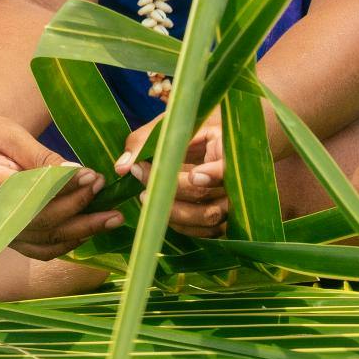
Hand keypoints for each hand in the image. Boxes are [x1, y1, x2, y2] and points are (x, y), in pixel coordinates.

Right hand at [0, 111, 121, 260]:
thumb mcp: (10, 134)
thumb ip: (41, 158)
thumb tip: (79, 175)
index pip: (30, 193)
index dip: (64, 189)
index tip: (92, 176)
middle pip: (40, 222)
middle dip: (79, 209)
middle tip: (106, 190)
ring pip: (44, 242)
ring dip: (81, 231)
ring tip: (111, 217)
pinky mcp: (5, 237)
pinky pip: (39, 249)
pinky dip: (66, 243)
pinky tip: (89, 229)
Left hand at [115, 115, 229, 239]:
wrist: (210, 141)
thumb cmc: (188, 130)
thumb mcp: (169, 127)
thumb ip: (145, 142)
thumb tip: (122, 167)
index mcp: (229, 151)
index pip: (229, 168)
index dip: (215, 175)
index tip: (195, 175)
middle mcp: (236, 183)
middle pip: (212, 200)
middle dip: (174, 192)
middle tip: (142, 174)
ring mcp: (231, 204)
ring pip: (207, 219)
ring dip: (172, 212)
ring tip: (144, 195)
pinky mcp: (221, 219)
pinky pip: (204, 231)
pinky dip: (178, 224)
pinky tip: (156, 208)